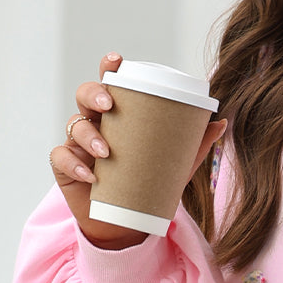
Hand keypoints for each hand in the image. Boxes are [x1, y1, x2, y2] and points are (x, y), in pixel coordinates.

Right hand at [49, 52, 226, 249]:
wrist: (126, 222)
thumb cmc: (148, 182)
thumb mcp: (174, 164)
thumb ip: (194, 144)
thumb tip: (221, 122)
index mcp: (118, 114)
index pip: (111, 83)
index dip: (109, 68)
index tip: (116, 60)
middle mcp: (95, 123)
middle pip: (85, 95)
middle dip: (94, 94)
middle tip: (110, 105)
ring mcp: (77, 143)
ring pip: (74, 125)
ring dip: (88, 135)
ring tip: (107, 151)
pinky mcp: (65, 168)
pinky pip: (61, 158)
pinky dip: (74, 164)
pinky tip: (90, 174)